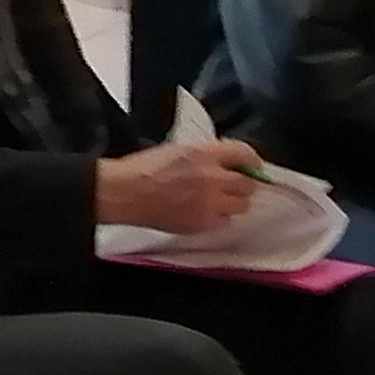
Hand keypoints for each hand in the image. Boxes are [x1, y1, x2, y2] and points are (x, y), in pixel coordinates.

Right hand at [95, 140, 259, 237]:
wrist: (123, 193)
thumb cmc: (143, 169)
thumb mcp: (178, 150)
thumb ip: (207, 155)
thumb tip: (230, 164)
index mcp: (204, 154)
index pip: (245, 154)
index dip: (251, 161)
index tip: (250, 166)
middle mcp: (212, 178)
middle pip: (248, 184)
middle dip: (241, 184)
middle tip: (230, 185)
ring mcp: (209, 204)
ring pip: (242, 205)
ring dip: (232, 202)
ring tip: (216, 200)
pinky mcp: (203, 224)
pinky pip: (226, 222)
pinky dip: (219, 217)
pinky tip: (204, 212)